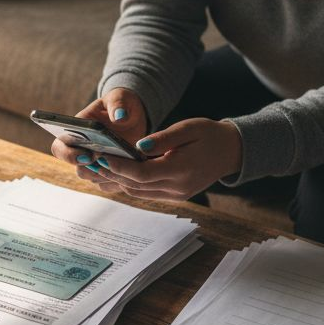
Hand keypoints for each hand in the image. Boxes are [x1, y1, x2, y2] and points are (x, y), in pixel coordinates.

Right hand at [50, 88, 147, 190]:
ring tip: (127, 165)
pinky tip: (133, 172)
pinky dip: (120, 180)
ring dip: (109, 174)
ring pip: (94, 177)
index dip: (68, 155)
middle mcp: (81, 150)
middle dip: (92, 168)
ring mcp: (95, 162)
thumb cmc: (120, 104)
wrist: (133, 116)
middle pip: (78, 168)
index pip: (59, 147)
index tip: (88, 154)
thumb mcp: (120, 98)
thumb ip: (118, 103)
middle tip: (108, 161)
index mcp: (75, 131)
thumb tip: (120, 117)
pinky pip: (109, 183)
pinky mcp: (109, 171)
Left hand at [83, 118, 243, 200]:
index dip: (118, 166)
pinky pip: (146, 193)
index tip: (100, 156)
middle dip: (111, 173)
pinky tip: (116, 172)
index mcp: (180, 170)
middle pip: (135, 185)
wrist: (232, 151)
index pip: (141, 174)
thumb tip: (137, 147)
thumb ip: (163, 138)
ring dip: (117, 181)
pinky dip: (129, 183)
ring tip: (98, 166)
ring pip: (138, 192)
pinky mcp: (174, 195)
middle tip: (91, 160)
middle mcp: (177, 188)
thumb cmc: (209, 135)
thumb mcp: (188, 128)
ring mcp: (176, 195)